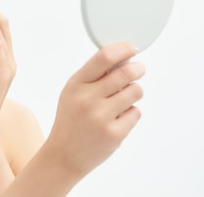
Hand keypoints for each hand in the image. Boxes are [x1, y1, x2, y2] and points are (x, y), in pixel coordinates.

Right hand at [46, 42, 143, 178]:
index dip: (122, 49)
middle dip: (137, 69)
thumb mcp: (72, 92)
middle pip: (125, 73)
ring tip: (125, 98)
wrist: (64, 155)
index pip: (103, 58)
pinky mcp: (114, 134)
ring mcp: (101, 117)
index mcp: (76, 84)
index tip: (132, 48)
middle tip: (139, 69)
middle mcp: (87, 99)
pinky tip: (118, 118)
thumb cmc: (71, 118)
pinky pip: (136, 112)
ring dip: (135, 91)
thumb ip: (93, 76)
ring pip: (135, 91)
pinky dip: (131, 112)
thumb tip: (121, 57)